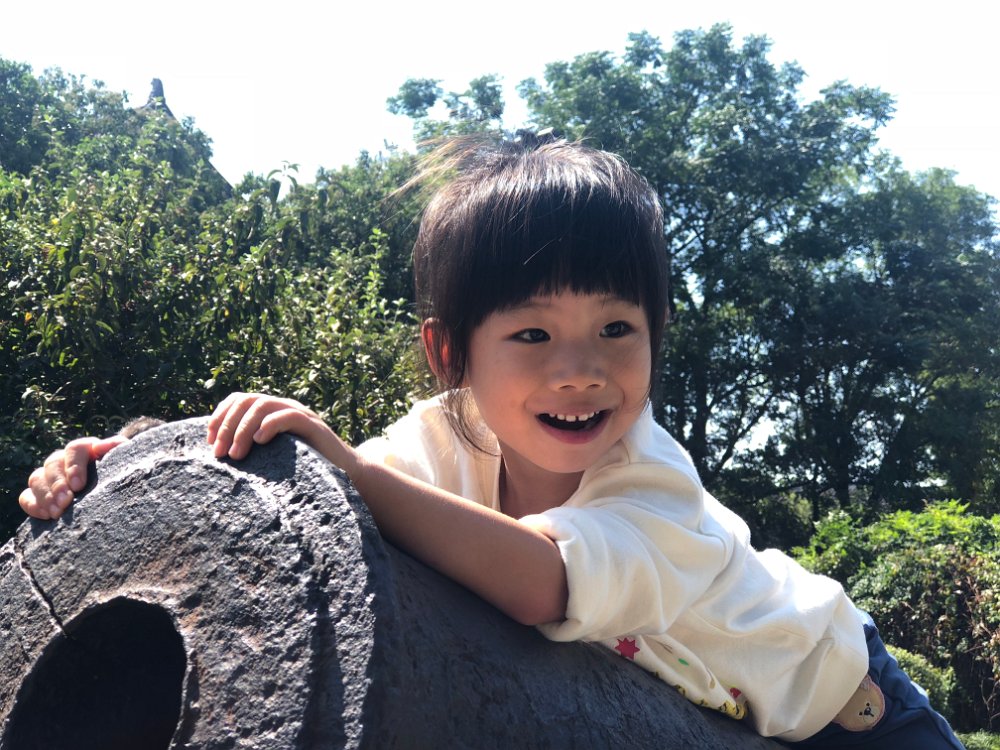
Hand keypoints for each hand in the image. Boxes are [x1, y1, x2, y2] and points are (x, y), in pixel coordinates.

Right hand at [19, 436, 128, 519]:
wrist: (116, 493)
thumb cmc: (122, 475)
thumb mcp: (126, 462)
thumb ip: (118, 450)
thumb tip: (101, 446)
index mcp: (87, 450)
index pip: (74, 449)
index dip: (74, 465)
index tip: (79, 485)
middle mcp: (65, 460)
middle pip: (52, 464)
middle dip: (57, 484)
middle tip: (65, 502)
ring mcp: (50, 477)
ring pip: (36, 479)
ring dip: (45, 496)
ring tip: (57, 512)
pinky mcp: (40, 494)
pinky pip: (27, 497)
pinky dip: (33, 505)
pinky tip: (46, 516)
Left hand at [207, 392, 348, 465]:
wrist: (346, 473)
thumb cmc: (306, 469)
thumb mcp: (273, 456)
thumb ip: (252, 449)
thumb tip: (218, 457)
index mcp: (272, 411)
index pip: (239, 399)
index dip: (220, 416)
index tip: (209, 442)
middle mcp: (284, 407)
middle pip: (247, 400)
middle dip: (226, 425)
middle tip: (219, 453)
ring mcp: (299, 413)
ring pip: (262, 405)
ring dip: (242, 429)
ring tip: (236, 454)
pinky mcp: (313, 425)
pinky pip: (288, 416)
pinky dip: (269, 425)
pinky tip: (260, 441)